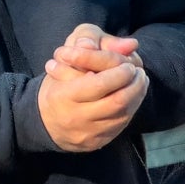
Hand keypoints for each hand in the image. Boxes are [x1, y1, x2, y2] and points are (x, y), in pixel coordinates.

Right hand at [38, 24, 148, 151]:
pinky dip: (132, 107)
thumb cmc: (58, 79)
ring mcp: (88, 133)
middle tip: (139, 72)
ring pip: (123, 115)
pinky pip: (121, 125)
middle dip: (134, 85)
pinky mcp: (98, 142)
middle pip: (116, 102)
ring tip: (140, 80)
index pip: (98, 84)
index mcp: (63, 95)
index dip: (119, 73)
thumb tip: (130, 44)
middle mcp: (75, 117)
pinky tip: (133, 95)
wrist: (44, 119)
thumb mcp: (68, 53)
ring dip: (137, 95)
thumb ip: (93, 41)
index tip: (129, 64)